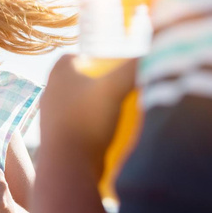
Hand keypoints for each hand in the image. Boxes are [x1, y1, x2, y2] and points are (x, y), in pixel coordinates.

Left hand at [38, 54, 136, 176]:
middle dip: (106, 82)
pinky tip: (112, 131)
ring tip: (124, 111)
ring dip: (101, 105)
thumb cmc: (87, 121)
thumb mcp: (116, 87)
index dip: (107, 60)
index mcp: (59, 70)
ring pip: (83, 101)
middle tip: (129, 90)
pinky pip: (80, 121)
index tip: (126, 71)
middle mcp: (51, 88)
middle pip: (87, 78)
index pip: (88, 55)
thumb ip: (135, 65)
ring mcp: (52, 113)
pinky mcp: (57, 135)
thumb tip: (159, 45)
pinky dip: (95, 123)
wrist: (67, 167)